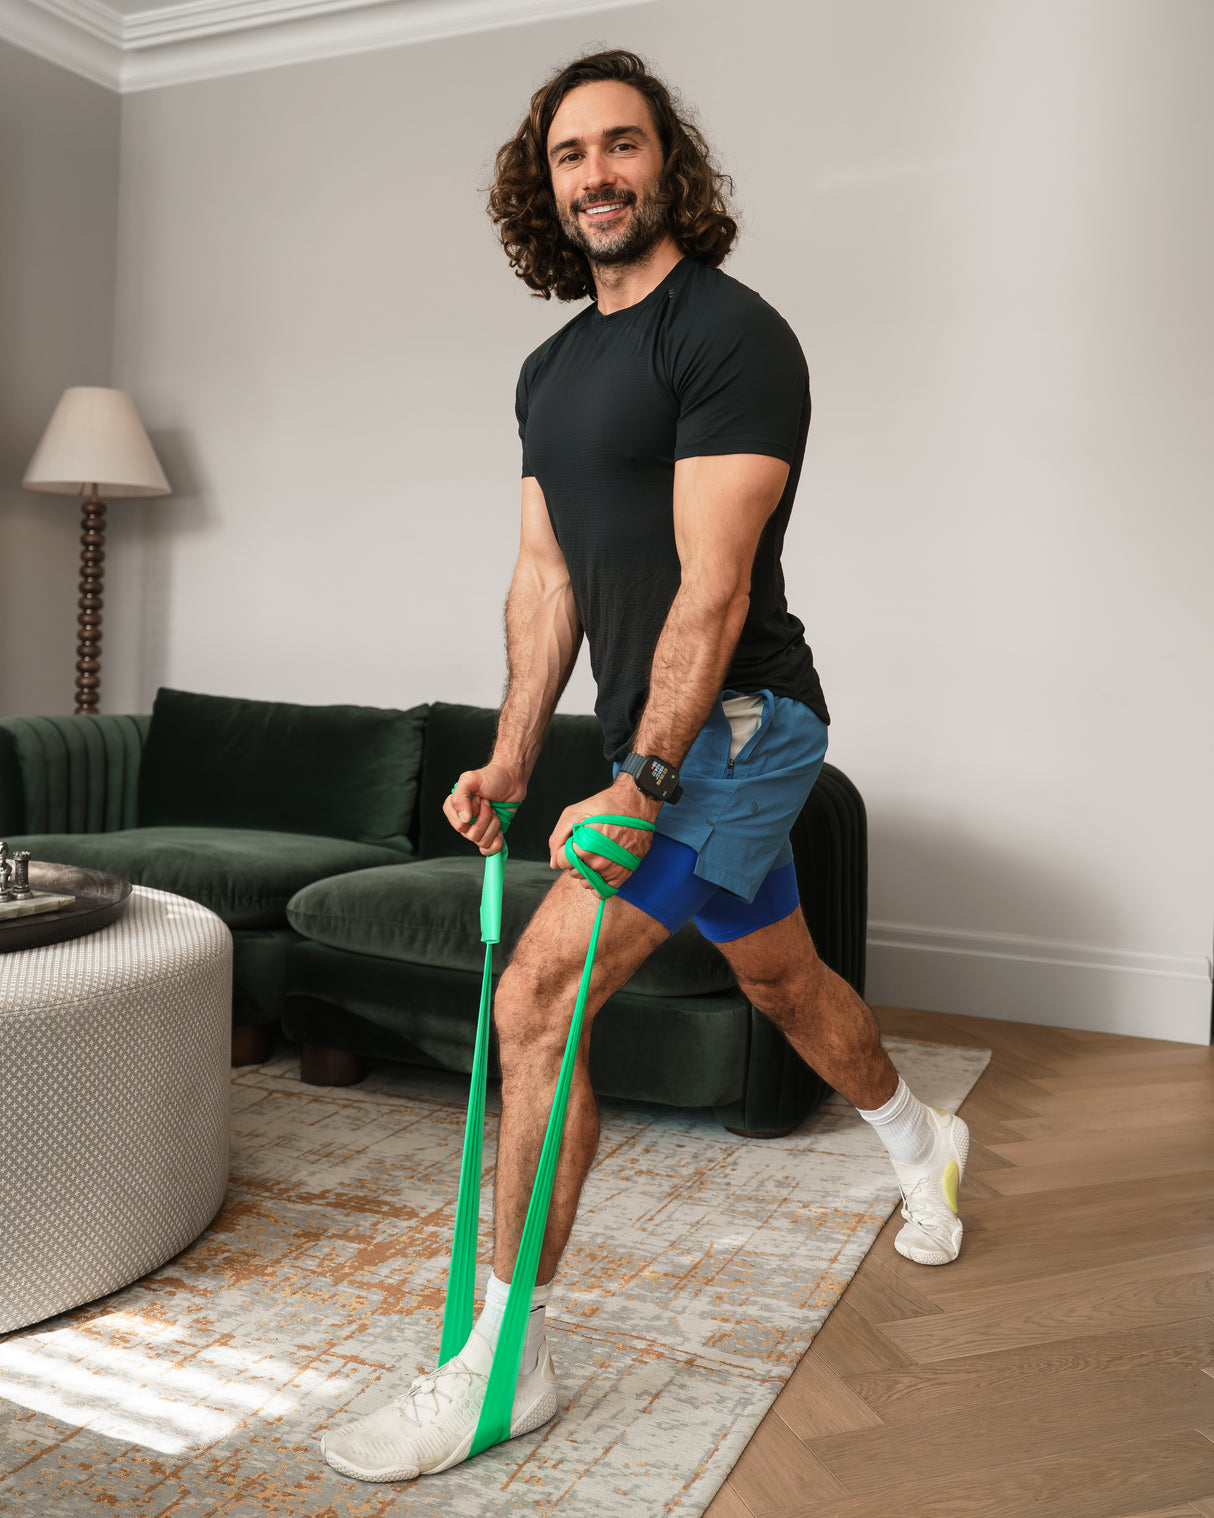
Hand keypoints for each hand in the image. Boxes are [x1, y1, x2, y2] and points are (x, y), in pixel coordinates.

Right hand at [444, 762, 526, 855]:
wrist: (511, 779)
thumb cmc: (491, 777)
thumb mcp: (470, 779)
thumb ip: (459, 797)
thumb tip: (464, 819)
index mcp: (455, 809)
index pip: (459, 825)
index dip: (472, 814)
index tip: (478, 799)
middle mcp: (464, 821)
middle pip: (471, 835)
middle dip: (485, 818)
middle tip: (488, 803)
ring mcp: (478, 828)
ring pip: (481, 841)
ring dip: (493, 825)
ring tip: (495, 811)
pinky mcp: (491, 834)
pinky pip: (488, 850)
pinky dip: (497, 842)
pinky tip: (499, 829)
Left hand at [548, 777, 659, 892]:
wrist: (635, 804)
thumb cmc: (605, 806)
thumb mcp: (574, 813)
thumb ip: (557, 838)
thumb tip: (554, 862)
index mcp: (585, 846)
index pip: (562, 862)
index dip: (564, 851)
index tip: (572, 843)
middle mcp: (599, 861)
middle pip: (573, 873)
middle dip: (574, 861)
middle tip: (584, 846)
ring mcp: (612, 869)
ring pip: (587, 882)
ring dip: (586, 872)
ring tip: (594, 855)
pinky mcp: (624, 873)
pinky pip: (604, 890)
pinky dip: (598, 883)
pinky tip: (599, 871)